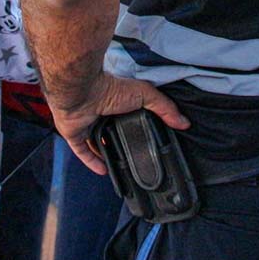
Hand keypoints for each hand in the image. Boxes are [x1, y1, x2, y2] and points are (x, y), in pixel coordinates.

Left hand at [50, 72, 189, 174]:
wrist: (81, 91)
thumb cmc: (111, 88)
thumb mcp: (145, 94)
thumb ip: (164, 108)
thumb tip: (184, 122)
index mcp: (116, 102)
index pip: (128, 117)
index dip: (136, 128)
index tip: (148, 140)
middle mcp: (100, 113)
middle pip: (112, 132)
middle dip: (121, 143)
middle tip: (135, 157)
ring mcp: (86, 124)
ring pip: (97, 142)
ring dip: (106, 153)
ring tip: (121, 167)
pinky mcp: (74, 134)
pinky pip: (82, 152)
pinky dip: (92, 162)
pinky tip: (104, 171)